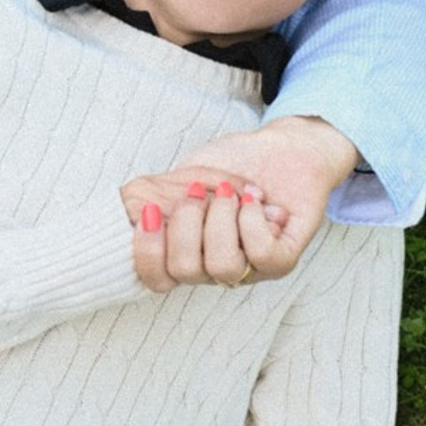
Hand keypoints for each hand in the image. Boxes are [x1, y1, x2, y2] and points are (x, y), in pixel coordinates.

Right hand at [122, 172, 283, 292]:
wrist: (281, 147)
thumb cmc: (229, 162)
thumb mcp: (184, 173)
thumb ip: (158, 197)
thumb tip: (143, 215)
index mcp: (183, 252)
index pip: (155, 277)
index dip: (146, 250)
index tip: (151, 211)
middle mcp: (212, 268)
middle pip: (184, 270)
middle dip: (186, 222)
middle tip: (196, 192)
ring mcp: (247, 268)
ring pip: (223, 267)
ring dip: (221, 219)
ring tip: (228, 193)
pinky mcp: (282, 259)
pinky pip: (262, 254)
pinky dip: (252, 220)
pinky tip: (252, 199)